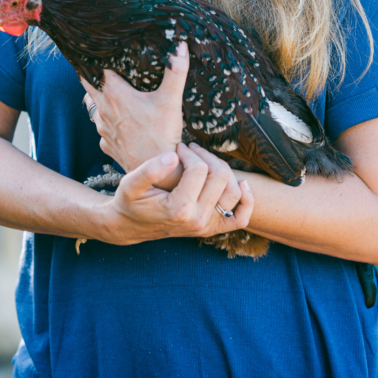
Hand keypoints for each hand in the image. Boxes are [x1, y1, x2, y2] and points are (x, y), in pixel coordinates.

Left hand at [81, 42, 188, 182]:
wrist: (156, 173)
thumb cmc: (162, 134)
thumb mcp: (171, 99)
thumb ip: (176, 70)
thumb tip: (181, 45)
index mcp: (114, 94)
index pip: (92, 70)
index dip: (92, 58)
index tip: (95, 50)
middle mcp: (103, 110)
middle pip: (87, 85)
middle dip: (91, 75)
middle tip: (100, 65)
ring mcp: (102, 129)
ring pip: (93, 106)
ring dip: (99, 97)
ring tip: (111, 90)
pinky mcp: (107, 144)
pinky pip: (101, 127)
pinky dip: (106, 119)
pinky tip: (119, 118)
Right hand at [94, 142, 253, 246]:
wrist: (131, 226)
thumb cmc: (130, 202)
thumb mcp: (130, 183)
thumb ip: (149, 169)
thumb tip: (174, 156)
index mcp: (178, 209)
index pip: (199, 170)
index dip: (189, 153)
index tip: (178, 148)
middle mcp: (197, 220)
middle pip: (219, 176)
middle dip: (206, 156)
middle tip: (191, 150)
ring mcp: (207, 226)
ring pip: (233, 192)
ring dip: (223, 169)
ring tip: (205, 161)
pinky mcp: (212, 228)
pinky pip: (241, 218)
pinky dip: (247, 201)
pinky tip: (242, 184)